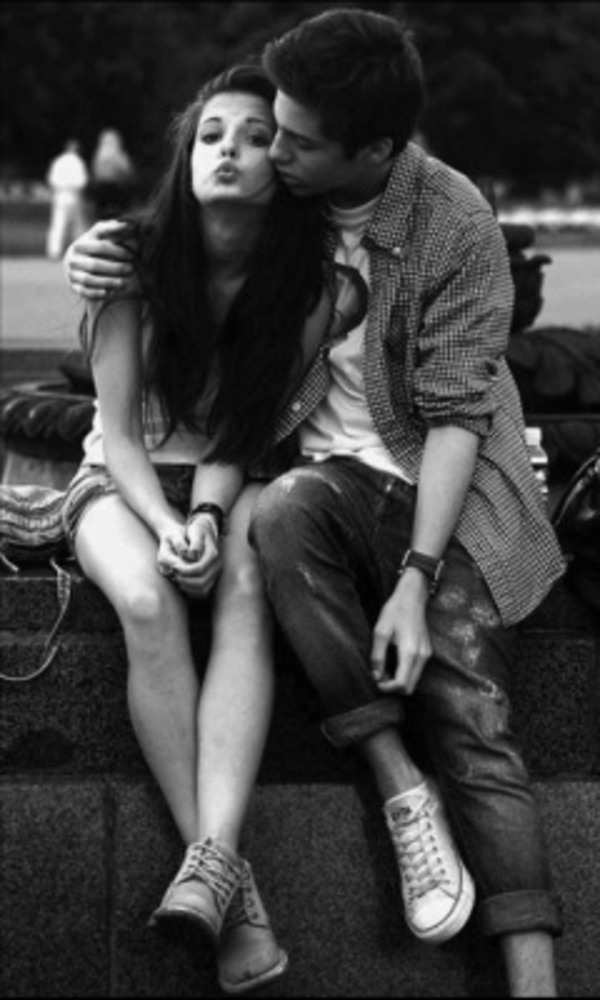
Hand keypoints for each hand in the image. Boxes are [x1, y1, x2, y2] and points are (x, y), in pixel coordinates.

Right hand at [64, 219, 135, 298]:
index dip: (116, 238)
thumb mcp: (102, 237)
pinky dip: (96, 292)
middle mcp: (75, 254)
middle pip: (96, 263)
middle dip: (115, 267)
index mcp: (84, 240)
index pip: (100, 238)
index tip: (133, 234)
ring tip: (123, 283)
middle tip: (131, 269)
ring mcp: (71, 270)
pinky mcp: (72, 285)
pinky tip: (108, 293)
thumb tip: (132, 225)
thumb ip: (114, 231)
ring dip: (107, 281)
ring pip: (89, 278)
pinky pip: (83, 290)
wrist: (77, 265)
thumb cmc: (97, 250)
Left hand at [158, 514, 221, 598]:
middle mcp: (216, 566)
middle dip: (185, 581)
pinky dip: (192, 592)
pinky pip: (203, 592)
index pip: (199, 569)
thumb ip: (195, 543)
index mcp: (213, 555)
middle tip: (173, 574)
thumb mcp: (195, 531)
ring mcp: (215, 574)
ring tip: (177, 579)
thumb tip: (192, 555)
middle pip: (202, 582)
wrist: (205, 531)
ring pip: (203, 590)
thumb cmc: (197, 531)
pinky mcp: (211, 579)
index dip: (184, 570)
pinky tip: (182, 584)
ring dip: (188, 588)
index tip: (173, 567)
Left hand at [370, 571, 431, 695]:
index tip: (375, 682)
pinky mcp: (427, 652)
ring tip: (384, 669)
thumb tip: (375, 676)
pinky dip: (405, 673)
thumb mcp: (380, 632)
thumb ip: (377, 656)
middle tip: (378, 677)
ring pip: (414, 681)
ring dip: (399, 681)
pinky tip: (393, 663)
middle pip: (410, 688)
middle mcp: (422, 656)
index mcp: (410, 652)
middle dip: (393, 687)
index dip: (387, 688)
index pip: (402, 684)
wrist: (412, 597)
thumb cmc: (395, 611)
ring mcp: (427, 655)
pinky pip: (416, 671)